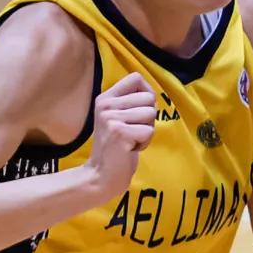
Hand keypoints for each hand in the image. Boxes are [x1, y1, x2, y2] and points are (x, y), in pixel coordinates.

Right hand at [84, 73, 156, 196]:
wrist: (101, 175)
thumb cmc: (116, 146)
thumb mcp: (118, 118)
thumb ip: (131, 102)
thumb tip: (151, 93)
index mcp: (105, 98)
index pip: (136, 78)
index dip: (147, 93)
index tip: (140, 110)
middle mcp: (106, 105)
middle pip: (148, 98)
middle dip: (148, 118)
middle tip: (132, 131)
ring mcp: (111, 118)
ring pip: (150, 114)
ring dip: (146, 130)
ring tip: (131, 140)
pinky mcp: (119, 133)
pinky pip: (149, 131)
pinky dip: (145, 142)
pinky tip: (130, 148)